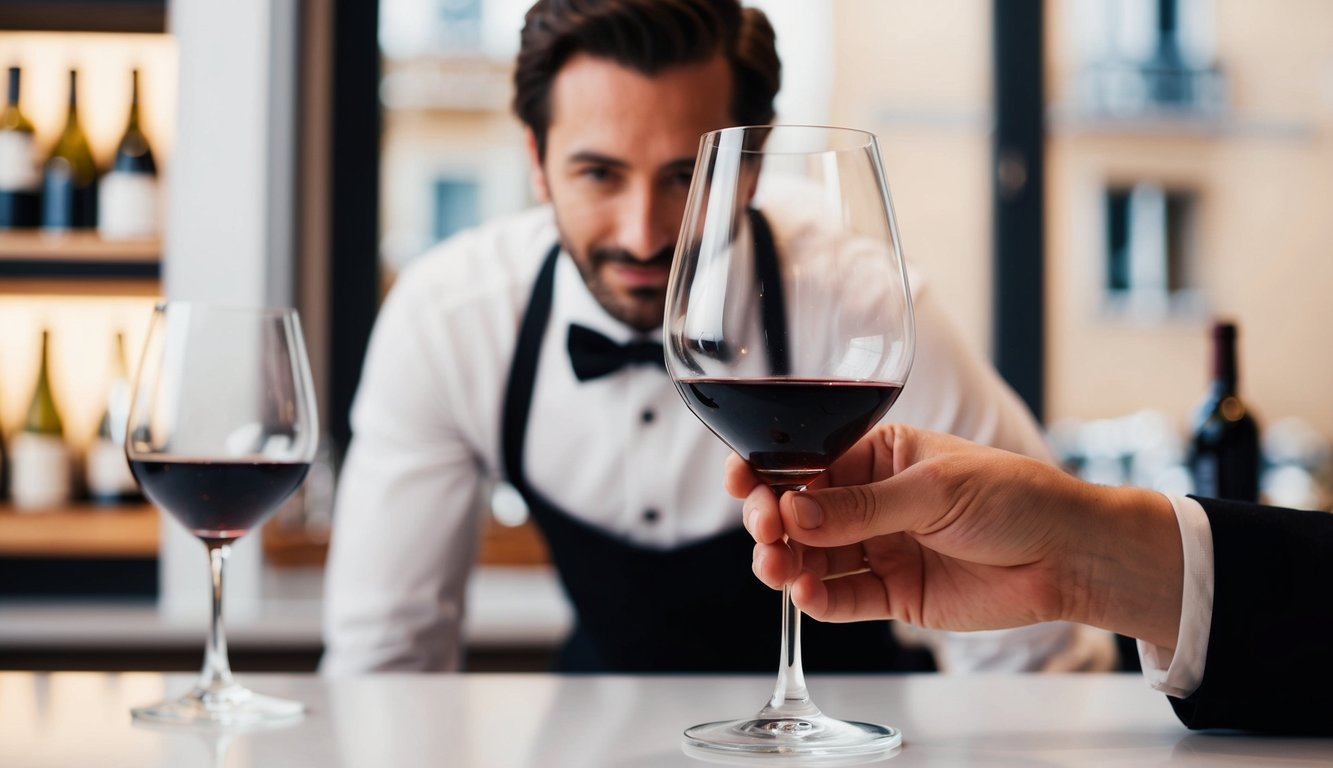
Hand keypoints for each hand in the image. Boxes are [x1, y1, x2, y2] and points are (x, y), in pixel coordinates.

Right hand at [726, 423, 1181, 647]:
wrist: (1069, 556)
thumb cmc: (1014, 498)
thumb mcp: (934, 489)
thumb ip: (862, 506)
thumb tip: (795, 509)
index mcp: (878, 455)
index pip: (808, 461)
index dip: (770, 472)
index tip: (743, 482)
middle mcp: (870, 501)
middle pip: (799, 512)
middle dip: (773, 520)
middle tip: (766, 530)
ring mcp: (879, 547)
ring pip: (812, 557)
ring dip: (786, 562)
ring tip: (776, 568)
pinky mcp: (892, 593)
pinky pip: (841, 596)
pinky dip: (817, 598)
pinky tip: (805, 594)